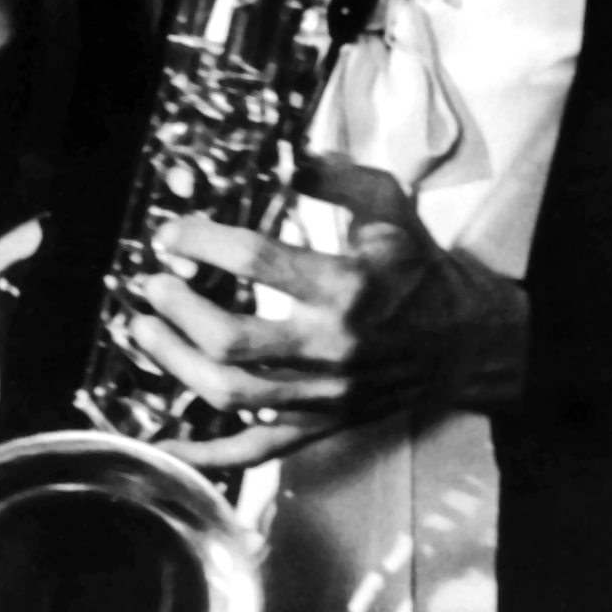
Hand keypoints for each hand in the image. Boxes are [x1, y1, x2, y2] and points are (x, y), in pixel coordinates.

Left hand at [131, 154, 528, 468]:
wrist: (466, 338)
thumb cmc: (420, 268)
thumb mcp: (388, 208)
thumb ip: (335, 178)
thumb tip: (279, 156)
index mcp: (348, 285)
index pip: (257, 261)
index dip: (202, 243)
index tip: (171, 234)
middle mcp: (333, 345)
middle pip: (230, 339)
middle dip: (177, 311)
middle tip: (152, 286)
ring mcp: (325, 393)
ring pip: (231, 394)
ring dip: (175, 364)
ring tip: (145, 333)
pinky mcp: (323, 423)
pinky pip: (256, 450)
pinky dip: (206, 455)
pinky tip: (163, 443)